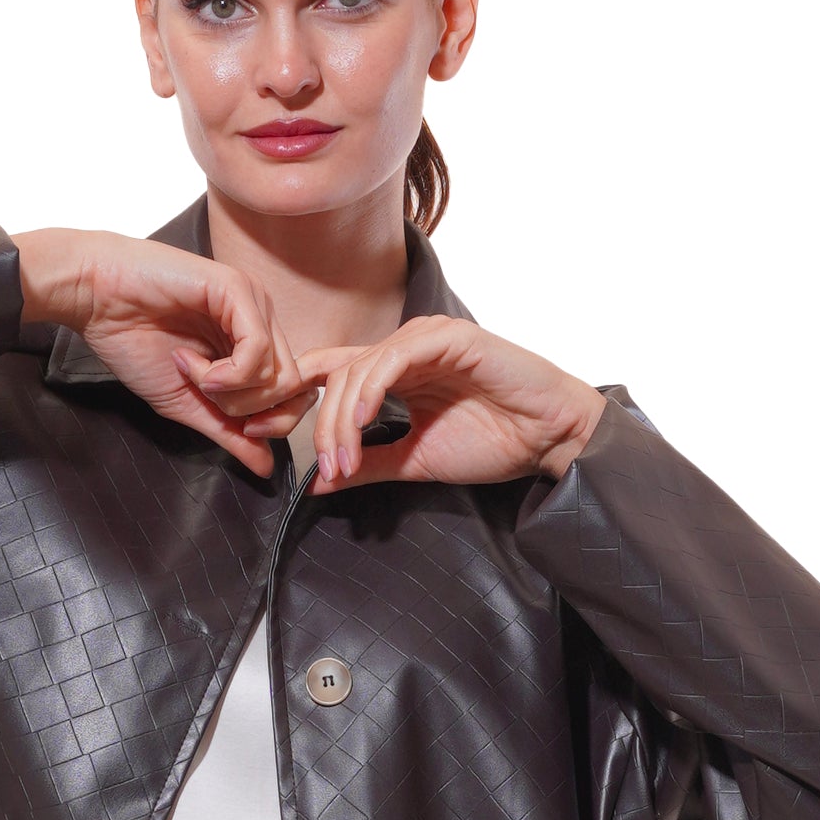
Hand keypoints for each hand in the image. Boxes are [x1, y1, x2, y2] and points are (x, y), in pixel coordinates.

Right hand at [14, 228, 313, 475]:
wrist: (97, 299)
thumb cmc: (134, 341)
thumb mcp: (187, 403)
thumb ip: (229, 432)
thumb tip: (266, 468)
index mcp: (252, 343)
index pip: (293, 394)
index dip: (271, 423)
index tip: (238, 428)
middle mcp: (260, 320)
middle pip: (292, 388)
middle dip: (250, 411)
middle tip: (207, 396)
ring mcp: (252, 303)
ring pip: (278, 373)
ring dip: (231, 391)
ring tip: (191, 372)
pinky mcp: (236, 290)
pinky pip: (256, 351)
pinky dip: (226, 373)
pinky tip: (191, 362)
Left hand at [303, 319, 605, 490]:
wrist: (548, 436)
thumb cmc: (494, 441)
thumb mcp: (414, 460)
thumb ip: (367, 465)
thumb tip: (316, 482)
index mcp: (394, 372)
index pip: (330, 374)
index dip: (297, 400)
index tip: (271, 437)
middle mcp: (405, 349)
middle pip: (338, 377)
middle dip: (325, 427)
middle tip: (331, 470)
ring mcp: (425, 339)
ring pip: (361, 368)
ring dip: (344, 417)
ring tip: (345, 459)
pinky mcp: (448, 336)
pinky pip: (395, 357)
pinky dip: (372, 388)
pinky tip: (363, 420)